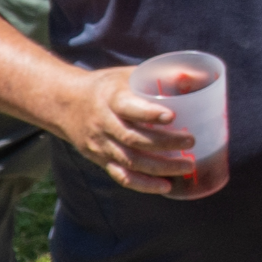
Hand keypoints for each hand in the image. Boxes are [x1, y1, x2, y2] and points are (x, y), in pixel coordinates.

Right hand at [54, 65, 209, 197]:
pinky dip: (145, 185)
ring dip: (161, 167)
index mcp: (110, 98)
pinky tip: (166, 186)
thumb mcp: (126, 75)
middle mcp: (104, 124)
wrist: (65, 104)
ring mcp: (102, 145)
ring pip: (131, 161)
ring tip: (188, 167)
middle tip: (191, 141)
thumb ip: (158, 76)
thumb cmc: (107, 87)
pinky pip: (122, 176)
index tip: (172, 116)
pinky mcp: (102, 160)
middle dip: (165, 143)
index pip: (128, 107)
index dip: (150, 113)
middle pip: (134, 138)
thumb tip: (196, 76)